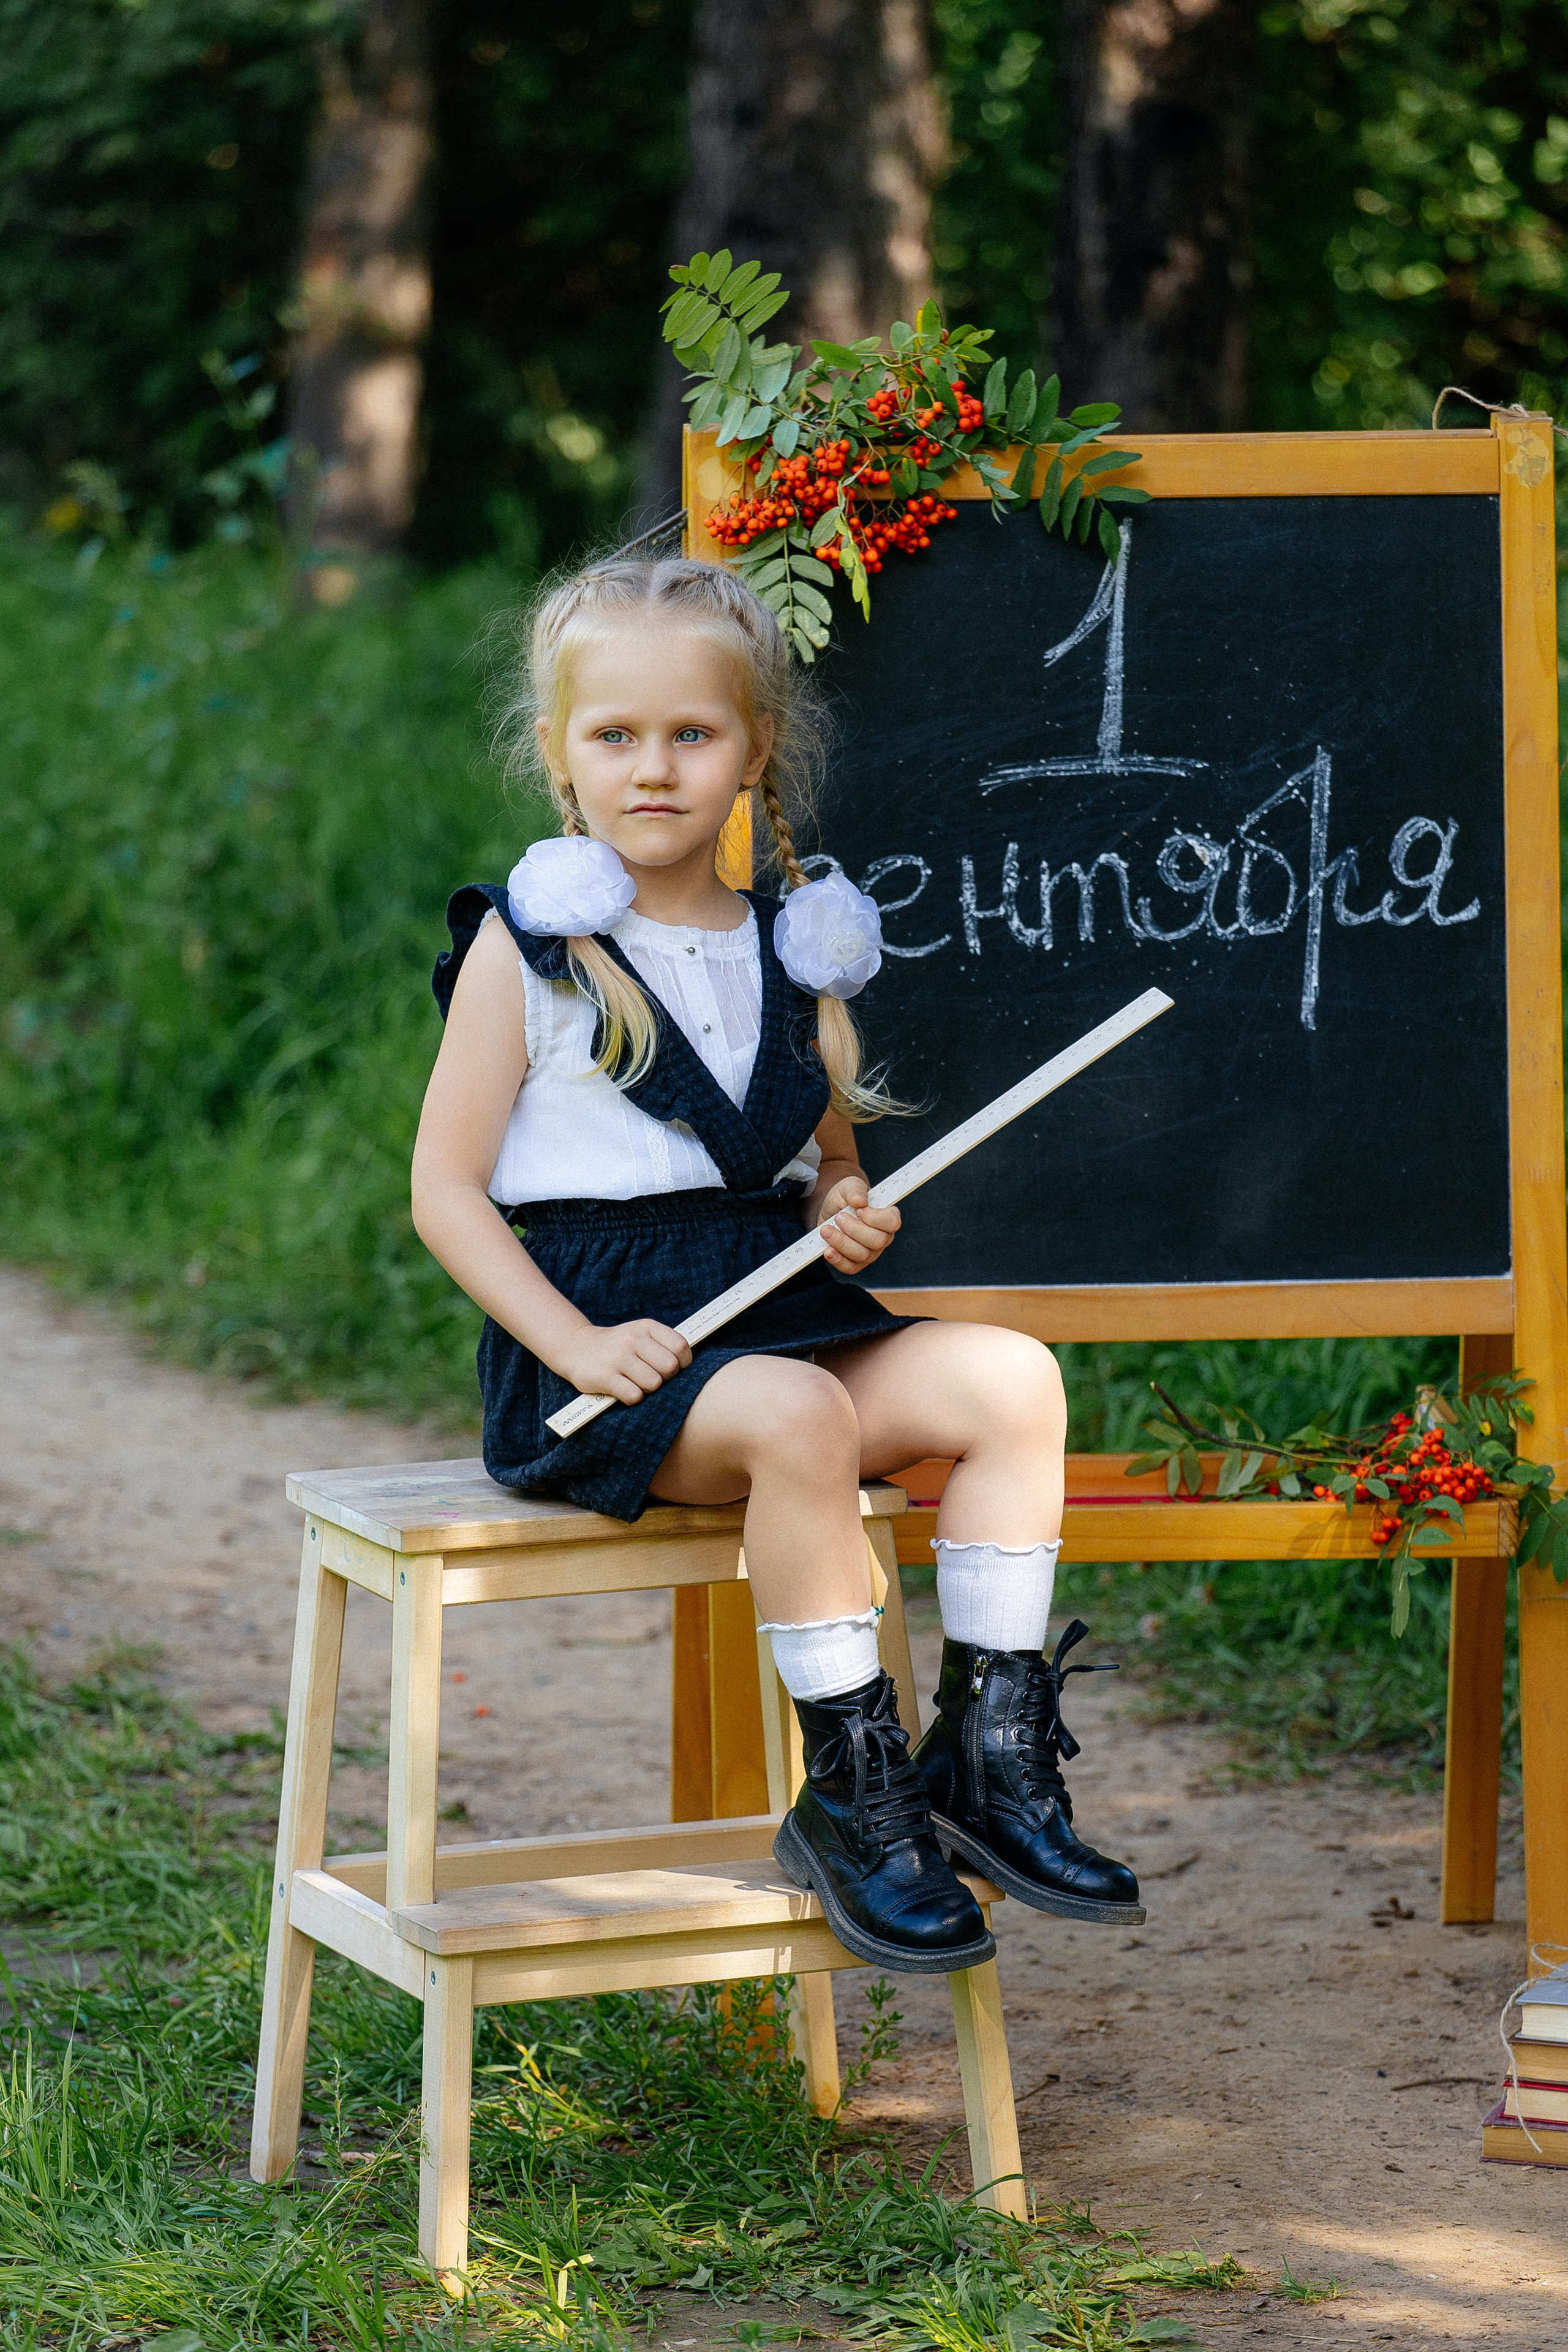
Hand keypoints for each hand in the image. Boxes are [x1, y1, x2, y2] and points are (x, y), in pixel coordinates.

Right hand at [557, 1319, 692, 1405]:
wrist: (576, 1347)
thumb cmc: (617, 1346)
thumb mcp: (640, 1334)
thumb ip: (663, 1345)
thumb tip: (689, 1369)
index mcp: (646, 1327)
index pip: (680, 1347)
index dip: (683, 1364)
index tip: (674, 1370)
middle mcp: (633, 1339)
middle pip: (670, 1368)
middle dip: (666, 1378)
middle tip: (653, 1378)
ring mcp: (618, 1358)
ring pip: (654, 1384)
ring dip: (648, 1390)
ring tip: (636, 1383)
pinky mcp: (605, 1377)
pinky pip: (634, 1396)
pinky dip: (633, 1398)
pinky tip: (624, 1390)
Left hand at [816, 1175, 900, 1272]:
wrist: (830, 1211)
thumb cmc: (845, 1198)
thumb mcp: (849, 1185)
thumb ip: (855, 1189)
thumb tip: (859, 1200)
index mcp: (888, 1217)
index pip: (892, 1222)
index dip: (875, 1218)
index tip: (859, 1211)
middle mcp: (884, 1237)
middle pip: (877, 1241)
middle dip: (854, 1230)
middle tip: (838, 1217)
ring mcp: (871, 1253)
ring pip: (862, 1255)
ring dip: (841, 1242)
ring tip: (826, 1229)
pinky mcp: (856, 1264)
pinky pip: (850, 1268)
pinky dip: (837, 1259)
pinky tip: (827, 1250)